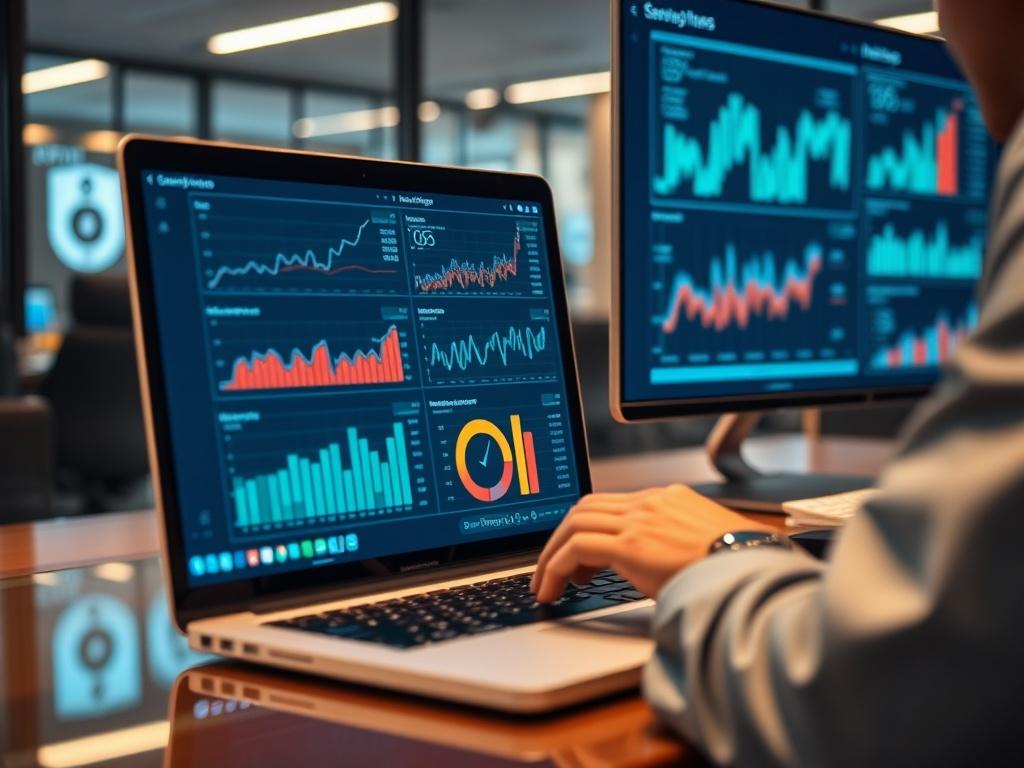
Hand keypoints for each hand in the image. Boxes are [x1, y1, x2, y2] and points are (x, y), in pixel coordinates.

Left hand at [530, 484, 769, 602]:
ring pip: (574, 523)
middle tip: (551, 569)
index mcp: (668, 499)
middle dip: (560, 538)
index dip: (585, 528)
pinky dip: (556, 566)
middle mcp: (651, 502)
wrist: (756, 569)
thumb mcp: (703, 546)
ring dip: (552, 554)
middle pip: (585, 508)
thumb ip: (674, 546)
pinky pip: (576, 547)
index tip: (576, 556)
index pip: (611, 504)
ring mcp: (640, 518)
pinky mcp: (632, 542)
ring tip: (546, 584)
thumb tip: (658, 570)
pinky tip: (553, 589)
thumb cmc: (739, 566)